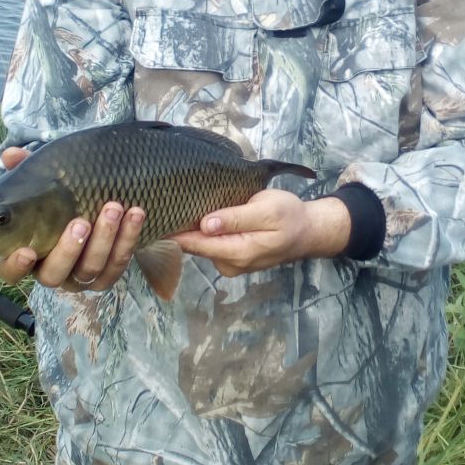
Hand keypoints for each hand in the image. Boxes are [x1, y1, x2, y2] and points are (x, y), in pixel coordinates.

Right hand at [0, 146, 144, 291]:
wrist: (108, 203)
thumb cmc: (66, 194)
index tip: (27, 250)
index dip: (16, 266)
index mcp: (28, 251)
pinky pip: (117, 264)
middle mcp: (52, 269)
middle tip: (81, 222)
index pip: (11, 272)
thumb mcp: (48, 179)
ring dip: (104, 238)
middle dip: (68, 249)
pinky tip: (135, 214)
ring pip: (90, 269)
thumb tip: (10, 155)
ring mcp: (80, 276)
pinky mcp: (108, 275)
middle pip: (53, 275)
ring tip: (113, 208)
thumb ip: (27, 169)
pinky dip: (127, 239)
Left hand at [171, 189, 350, 277]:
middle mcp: (230, 264)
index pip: (196, 243)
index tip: (155, 215)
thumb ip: (236, 218)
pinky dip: (204, 231)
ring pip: (201, 245)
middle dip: (181, 226)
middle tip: (164, 200)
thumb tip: (205, 224)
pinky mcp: (231, 259)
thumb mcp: (267, 209)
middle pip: (195, 245)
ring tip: (182, 203)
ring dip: (192, 227)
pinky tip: (203, 215)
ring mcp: (230, 264)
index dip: (174, 230)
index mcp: (239, 252)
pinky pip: (210, 245)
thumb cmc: (290, 215)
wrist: (308, 231)